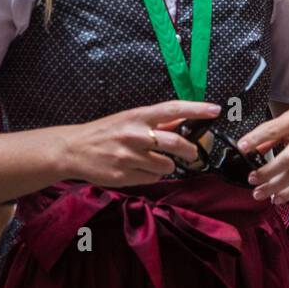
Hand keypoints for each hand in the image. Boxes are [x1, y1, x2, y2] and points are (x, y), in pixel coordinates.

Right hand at [58, 100, 221, 187]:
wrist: (73, 149)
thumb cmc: (105, 132)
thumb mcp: (129, 119)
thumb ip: (155, 122)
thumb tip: (182, 121)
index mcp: (138, 116)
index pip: (173, 109)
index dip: (197, 109)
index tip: (215, 110)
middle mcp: (136, 134)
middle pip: (176, 143)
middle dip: (190, 149)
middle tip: (192, 152)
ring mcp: (130, 156)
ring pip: (167, 165)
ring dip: (167, 165)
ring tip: (153, 161)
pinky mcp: (124, 175)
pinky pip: (152, 178)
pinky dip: (152, 175)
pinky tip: (139, 169)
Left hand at [237, 100, 288, 204]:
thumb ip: (272, 134)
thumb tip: (253, 149)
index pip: (273, 129)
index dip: (256, 138)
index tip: (241, 148)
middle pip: (287, 158)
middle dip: (267, 172)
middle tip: (251, 179)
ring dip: (276, 186)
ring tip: (259, 193)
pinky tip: (278, 197)